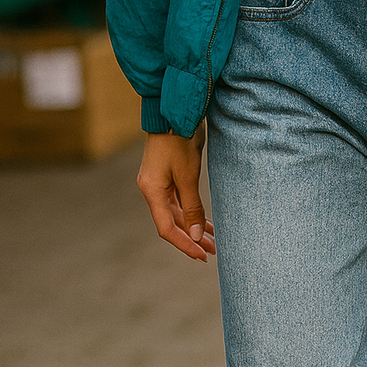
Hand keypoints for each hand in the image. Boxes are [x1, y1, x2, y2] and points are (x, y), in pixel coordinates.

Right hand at [137, 126, 215, 261]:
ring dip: (194, 225)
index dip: (184, 244)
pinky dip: (192, 211)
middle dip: (192, 237)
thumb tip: (194, 235)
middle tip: (213, 250)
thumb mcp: (187, 175)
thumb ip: (191, 207)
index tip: (202, 256)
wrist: (175, 110)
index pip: (166, 228)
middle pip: (172, 222)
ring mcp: (159, 181)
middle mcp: (152, 189)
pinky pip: (179, 200)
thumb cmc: (179, 140)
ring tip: (214, 239)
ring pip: (177, 212)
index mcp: (152, 191)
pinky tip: (205, 219)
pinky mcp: (168, 173)